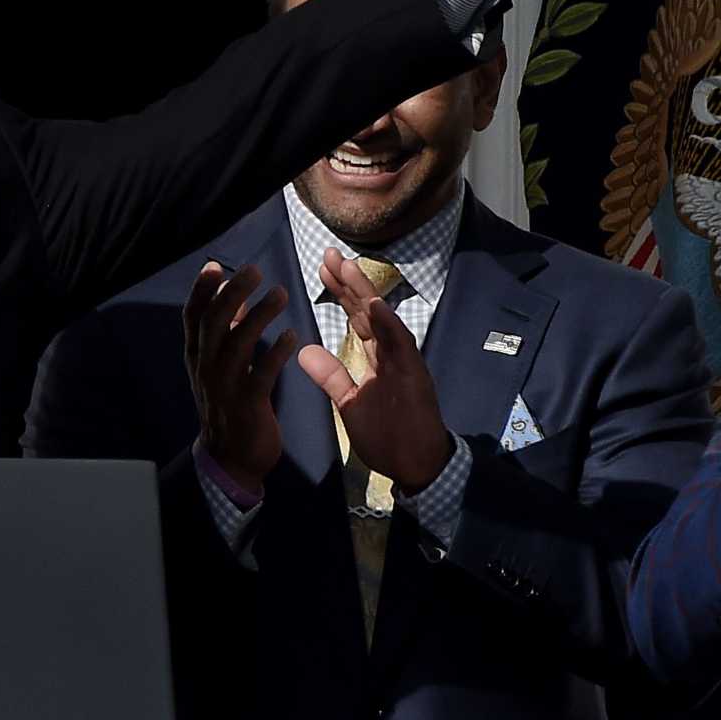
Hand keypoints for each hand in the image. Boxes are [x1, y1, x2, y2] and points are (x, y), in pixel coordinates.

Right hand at [183, 261, 295, 496]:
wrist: (230, 459)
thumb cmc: (228, 406)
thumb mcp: (218, 367)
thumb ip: (226, 334)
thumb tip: (231, 298)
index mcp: (197, 357)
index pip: (193, 317)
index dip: (201, 291)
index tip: (214, 266)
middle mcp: (205, 368)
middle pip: (213, 323)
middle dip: (232, 294)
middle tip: (254, 271)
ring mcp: (224, 386)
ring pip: (236, 344)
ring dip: (258, 316)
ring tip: (281, 293)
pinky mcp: (247, 405)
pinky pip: (261, 374)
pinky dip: (276, 353)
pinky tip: (293, 335)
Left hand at [296, 249, 453, 491]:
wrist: (415, 466)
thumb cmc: (388, 436)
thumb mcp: (349, 403)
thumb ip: (331, 376)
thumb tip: (304, 351)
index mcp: (377, 358)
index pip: (356, 318)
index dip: (340, 293)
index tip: (322, 268)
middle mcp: (391, 354)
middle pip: (367, 311)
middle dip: (348, 282)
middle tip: (328, 253)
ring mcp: (404, 362)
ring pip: (383, 320)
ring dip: (366, 293)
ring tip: (346, 266)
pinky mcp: (415, 376)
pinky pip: (401, 346)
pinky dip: (388, 324)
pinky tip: (373, 304)